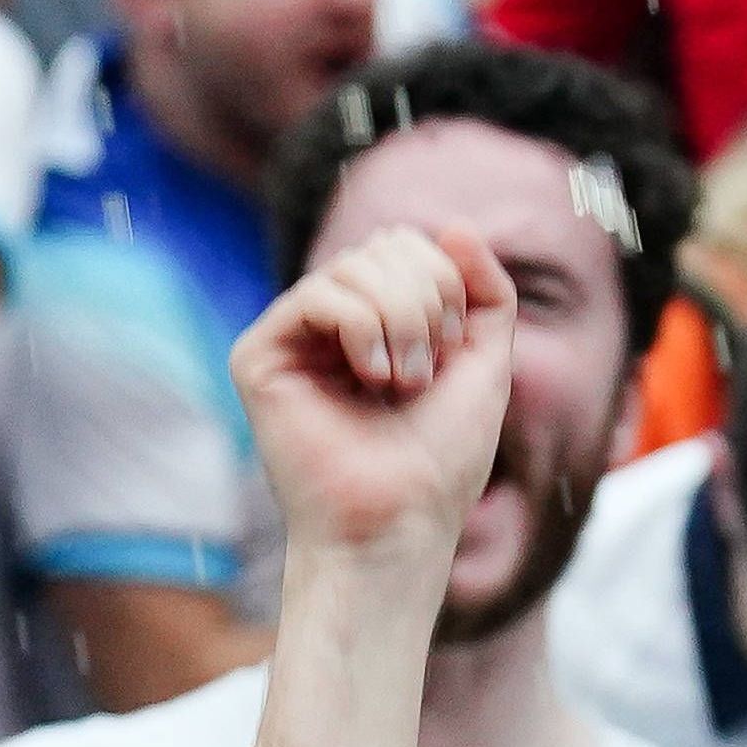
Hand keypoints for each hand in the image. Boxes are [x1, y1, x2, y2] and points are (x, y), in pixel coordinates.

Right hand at [232, 222, 517, 591]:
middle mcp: (330, 324)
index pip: (408, 245)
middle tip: (426, 371)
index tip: (452, 351)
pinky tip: (371, 377)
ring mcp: (293, 337)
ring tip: (402, 382)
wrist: (401, 520)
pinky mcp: (259, 355)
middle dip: (427, 298)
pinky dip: (362, 327)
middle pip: (384, 245)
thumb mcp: (487, 360)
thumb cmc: (440, 458)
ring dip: (402, 319)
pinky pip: (318, 293)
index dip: (446, 282)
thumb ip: (483, 290)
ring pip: (354, 264)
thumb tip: (451, 225)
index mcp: (378, 321)